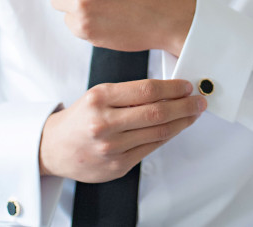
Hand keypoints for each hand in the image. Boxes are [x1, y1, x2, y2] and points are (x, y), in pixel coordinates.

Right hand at [39, 79, 205, 181]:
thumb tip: (168, 89)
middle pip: (157, 112)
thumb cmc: (81, 118)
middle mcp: (104, 123)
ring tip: (193, 114)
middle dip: (185, 105)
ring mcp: (111, 147)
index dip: (173, 88)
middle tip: (199, 100)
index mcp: (99, 98)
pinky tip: (176, 128)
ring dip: (182, 122)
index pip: (147, 90)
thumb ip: (130, 93)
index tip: (187, 86)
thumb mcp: (98, 95)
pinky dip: (168, 136)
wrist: (53, 148)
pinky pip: (151, 148)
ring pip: (158, 132)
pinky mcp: (117, 166)